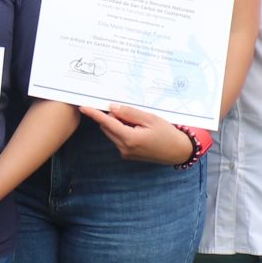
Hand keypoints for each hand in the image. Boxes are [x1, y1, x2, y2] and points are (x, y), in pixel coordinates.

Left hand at [81, 104, 195, 164]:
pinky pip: (119, 139)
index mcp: (130, 138)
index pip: (107, 123)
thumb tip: (113, 108)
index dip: (94, 114)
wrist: (178, 151)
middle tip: (130, 113)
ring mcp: (125, 153)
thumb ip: (130, 113)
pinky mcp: (128, 155)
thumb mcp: (150, 119)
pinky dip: (123, 131)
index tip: (83, 107)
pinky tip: (139, 130)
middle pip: (108, 128)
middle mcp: (124, 148)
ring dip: (119, 125)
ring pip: (113, 133)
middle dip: (113, 117)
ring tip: (138, 123)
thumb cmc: (167, 133)